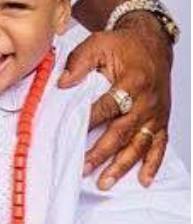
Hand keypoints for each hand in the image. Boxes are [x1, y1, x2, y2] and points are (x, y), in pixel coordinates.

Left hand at [58, 15, 171, 187]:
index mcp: (131, 82)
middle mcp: (146, 101)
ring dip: (122, 165)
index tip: (73, 133)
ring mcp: (155, 114)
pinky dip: (152, 164)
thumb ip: (79, 63)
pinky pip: (158, 145)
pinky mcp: (161, 120)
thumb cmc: (123, 44)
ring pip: (139, 145)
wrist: (152, 42)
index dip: (90, 120)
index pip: (108, 106)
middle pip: (122, 132)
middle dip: (102, 153)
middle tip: (84, 167)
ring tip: (105, 181)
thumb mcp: (98, 44)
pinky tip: (143, 179)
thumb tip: (63, 83)